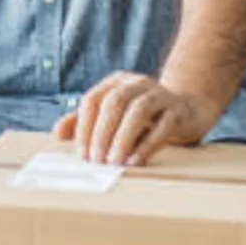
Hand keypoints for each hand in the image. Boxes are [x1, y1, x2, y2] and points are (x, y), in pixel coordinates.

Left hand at [52, 72, 209, 166]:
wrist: (188, 109)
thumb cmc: (143, 116)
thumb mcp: (113, 115)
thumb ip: (84, 122)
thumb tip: (57, 134)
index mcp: (116, 83)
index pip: (93, 100)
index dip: (84, 127)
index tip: (81, 154)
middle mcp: (136, 84)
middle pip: (113, 103)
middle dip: (101, 133)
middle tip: (95, 160)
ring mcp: (159, 95)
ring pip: (137, 111)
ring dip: (122, 138)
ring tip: (114, 162)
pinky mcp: (177, 111)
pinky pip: (161, 127)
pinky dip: (146, 145)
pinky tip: (135, 160)